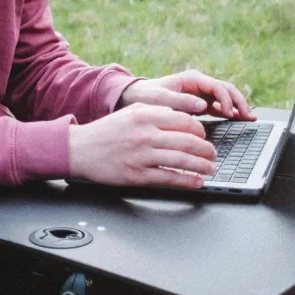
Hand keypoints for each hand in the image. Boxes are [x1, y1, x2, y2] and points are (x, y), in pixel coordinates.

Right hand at [69, 104, 217, 188]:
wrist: (80, 149)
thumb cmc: (106, 131)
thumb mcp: (130, 112)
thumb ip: (155, 112)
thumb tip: (181, 117)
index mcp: (145, 115)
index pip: (183, 120)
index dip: (199, 130)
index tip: (204, 136)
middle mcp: (145, 134)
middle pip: (187, 141)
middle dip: (206, 149)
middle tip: (213, 154)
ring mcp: (142, 156)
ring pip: (181, 160)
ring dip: (201, 166)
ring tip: (211, 168)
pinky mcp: (137, 175)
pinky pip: (169, 178)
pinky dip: (187, 181)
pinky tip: (197, 182)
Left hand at [118, 69, 254, 120]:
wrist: (136, 98)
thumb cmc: (146, 97)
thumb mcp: (160, 99)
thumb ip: (180, 101)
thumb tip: (202, 105)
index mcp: (191, 79)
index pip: (216, 86)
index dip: (226, 99)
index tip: (229, 114)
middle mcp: (199, 84)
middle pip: (226, 90)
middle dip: (238, 102)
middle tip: (248, 116)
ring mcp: (201, 93)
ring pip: (226, 97)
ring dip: (238, 106)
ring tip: (249, 118)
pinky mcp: (200, 103)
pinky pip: (219, 106)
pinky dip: (230, 112)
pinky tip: (239, 120)